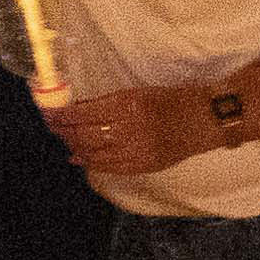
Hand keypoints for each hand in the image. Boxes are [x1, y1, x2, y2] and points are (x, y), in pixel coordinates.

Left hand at [44, 87, 202, 178]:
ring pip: (95, 152)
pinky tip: (80, 159)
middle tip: (54, 128)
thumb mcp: (139, 93)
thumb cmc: (174, 100)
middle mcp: (132, 128)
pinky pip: (112, 167)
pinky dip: (92, 163)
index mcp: (130, 104)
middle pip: (86, 134)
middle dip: (65, 132)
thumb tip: (78, 111)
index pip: (85, 113)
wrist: (208, 119)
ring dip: (76, 147)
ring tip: (66, 142)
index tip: (51, 114)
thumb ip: (109, 103)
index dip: (64, 115)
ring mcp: (140, 150)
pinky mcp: (147, 164)